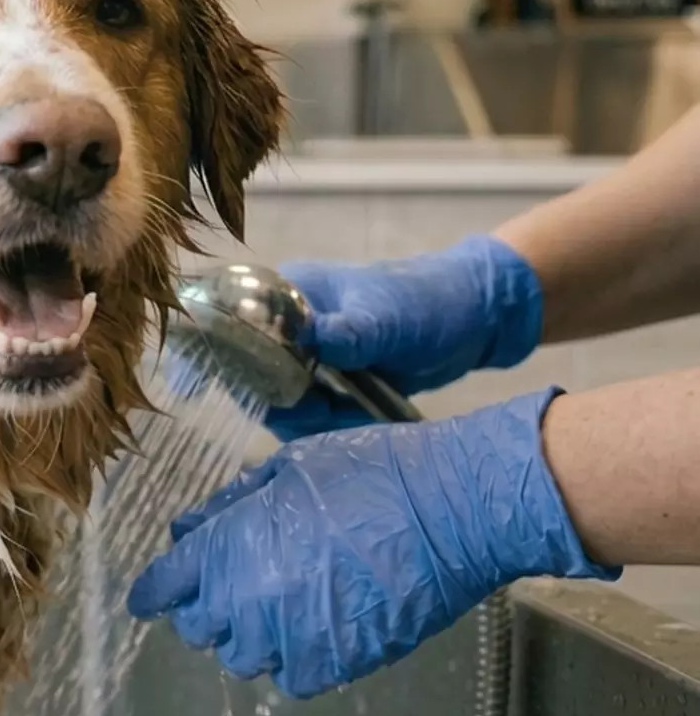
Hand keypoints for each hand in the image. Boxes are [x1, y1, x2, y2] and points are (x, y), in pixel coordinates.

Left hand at [128, 388, 615, 698]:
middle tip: (226, 585)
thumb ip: (229, 505)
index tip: (146, 598)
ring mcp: (291, 638)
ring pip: (242, 657)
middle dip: (203, 607)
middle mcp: (247, 601)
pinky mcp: (337, 664)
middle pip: (197, 627)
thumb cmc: (368, 474)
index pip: (163, 586)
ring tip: (274, 606)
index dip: (150, 592)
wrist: (449, 511)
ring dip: (247, 635)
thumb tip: (189, 528)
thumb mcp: (286, 469)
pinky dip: (293, 660)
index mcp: (226, 548)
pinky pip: (291, 678)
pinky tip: (309, 631)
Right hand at [265, 235, 543, 438]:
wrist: (478, 318)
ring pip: (283, 398)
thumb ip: (343, 333)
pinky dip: (329, 422)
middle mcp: (290, 324)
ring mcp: (310, 353)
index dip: (237, 364)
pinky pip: (311, 408)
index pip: (239, 330)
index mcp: (290, 293)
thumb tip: (302, 343)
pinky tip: (357, 420)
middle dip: (286, 402)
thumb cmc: (428, 303)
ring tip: (354, 415)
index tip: (246, 392)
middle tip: (326, 413)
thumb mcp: (385, 319)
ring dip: (311, 417)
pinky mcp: (331, 379)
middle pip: (256, 372)